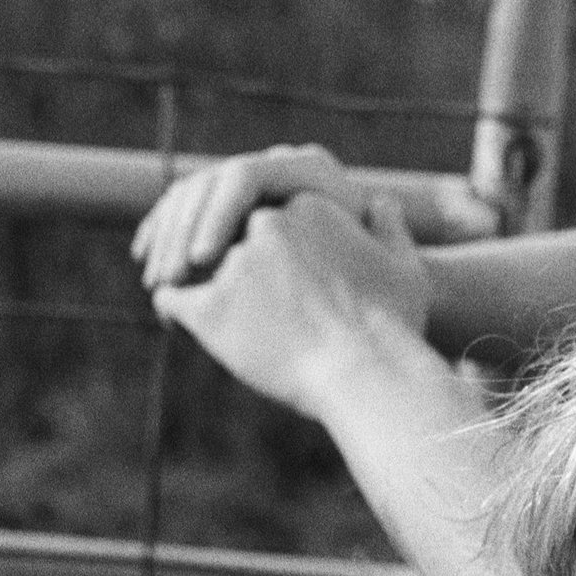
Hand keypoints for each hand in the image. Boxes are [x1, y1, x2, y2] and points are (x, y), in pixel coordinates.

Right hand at [132, 141, 370, 290]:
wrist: (366, 303)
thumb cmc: (380, 295)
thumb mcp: (391, 273)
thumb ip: (384, 238)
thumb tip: (379, 203)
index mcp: (307, 169)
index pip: (245, 177)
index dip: (218, 217)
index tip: (204, 264)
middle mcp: (275, 165)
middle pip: (210, 184)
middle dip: (183, 231)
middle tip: (170, 278)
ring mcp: (249, 184)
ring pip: (189, 195)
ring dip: (165, 236)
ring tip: (158, 282)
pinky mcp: (228, 208)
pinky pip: (185, 211)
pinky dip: (162, 233)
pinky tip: (147, 263)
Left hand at [144, 191, 434, 423]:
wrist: (368, 375)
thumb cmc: (392, 329)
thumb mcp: (405, 268)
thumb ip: (391, 230)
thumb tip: (381, 200)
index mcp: (306, 206)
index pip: (261, 212)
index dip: (255, 239)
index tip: (257, 265)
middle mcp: (263, 226)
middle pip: (224, 231)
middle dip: (212, 252)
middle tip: (210, 282)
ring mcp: (232, 264)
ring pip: (190, 261)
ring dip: (184, 276)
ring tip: (188, 304)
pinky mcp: (210, 306)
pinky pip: (171, 296)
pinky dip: (170, 307)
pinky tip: (174, 324)